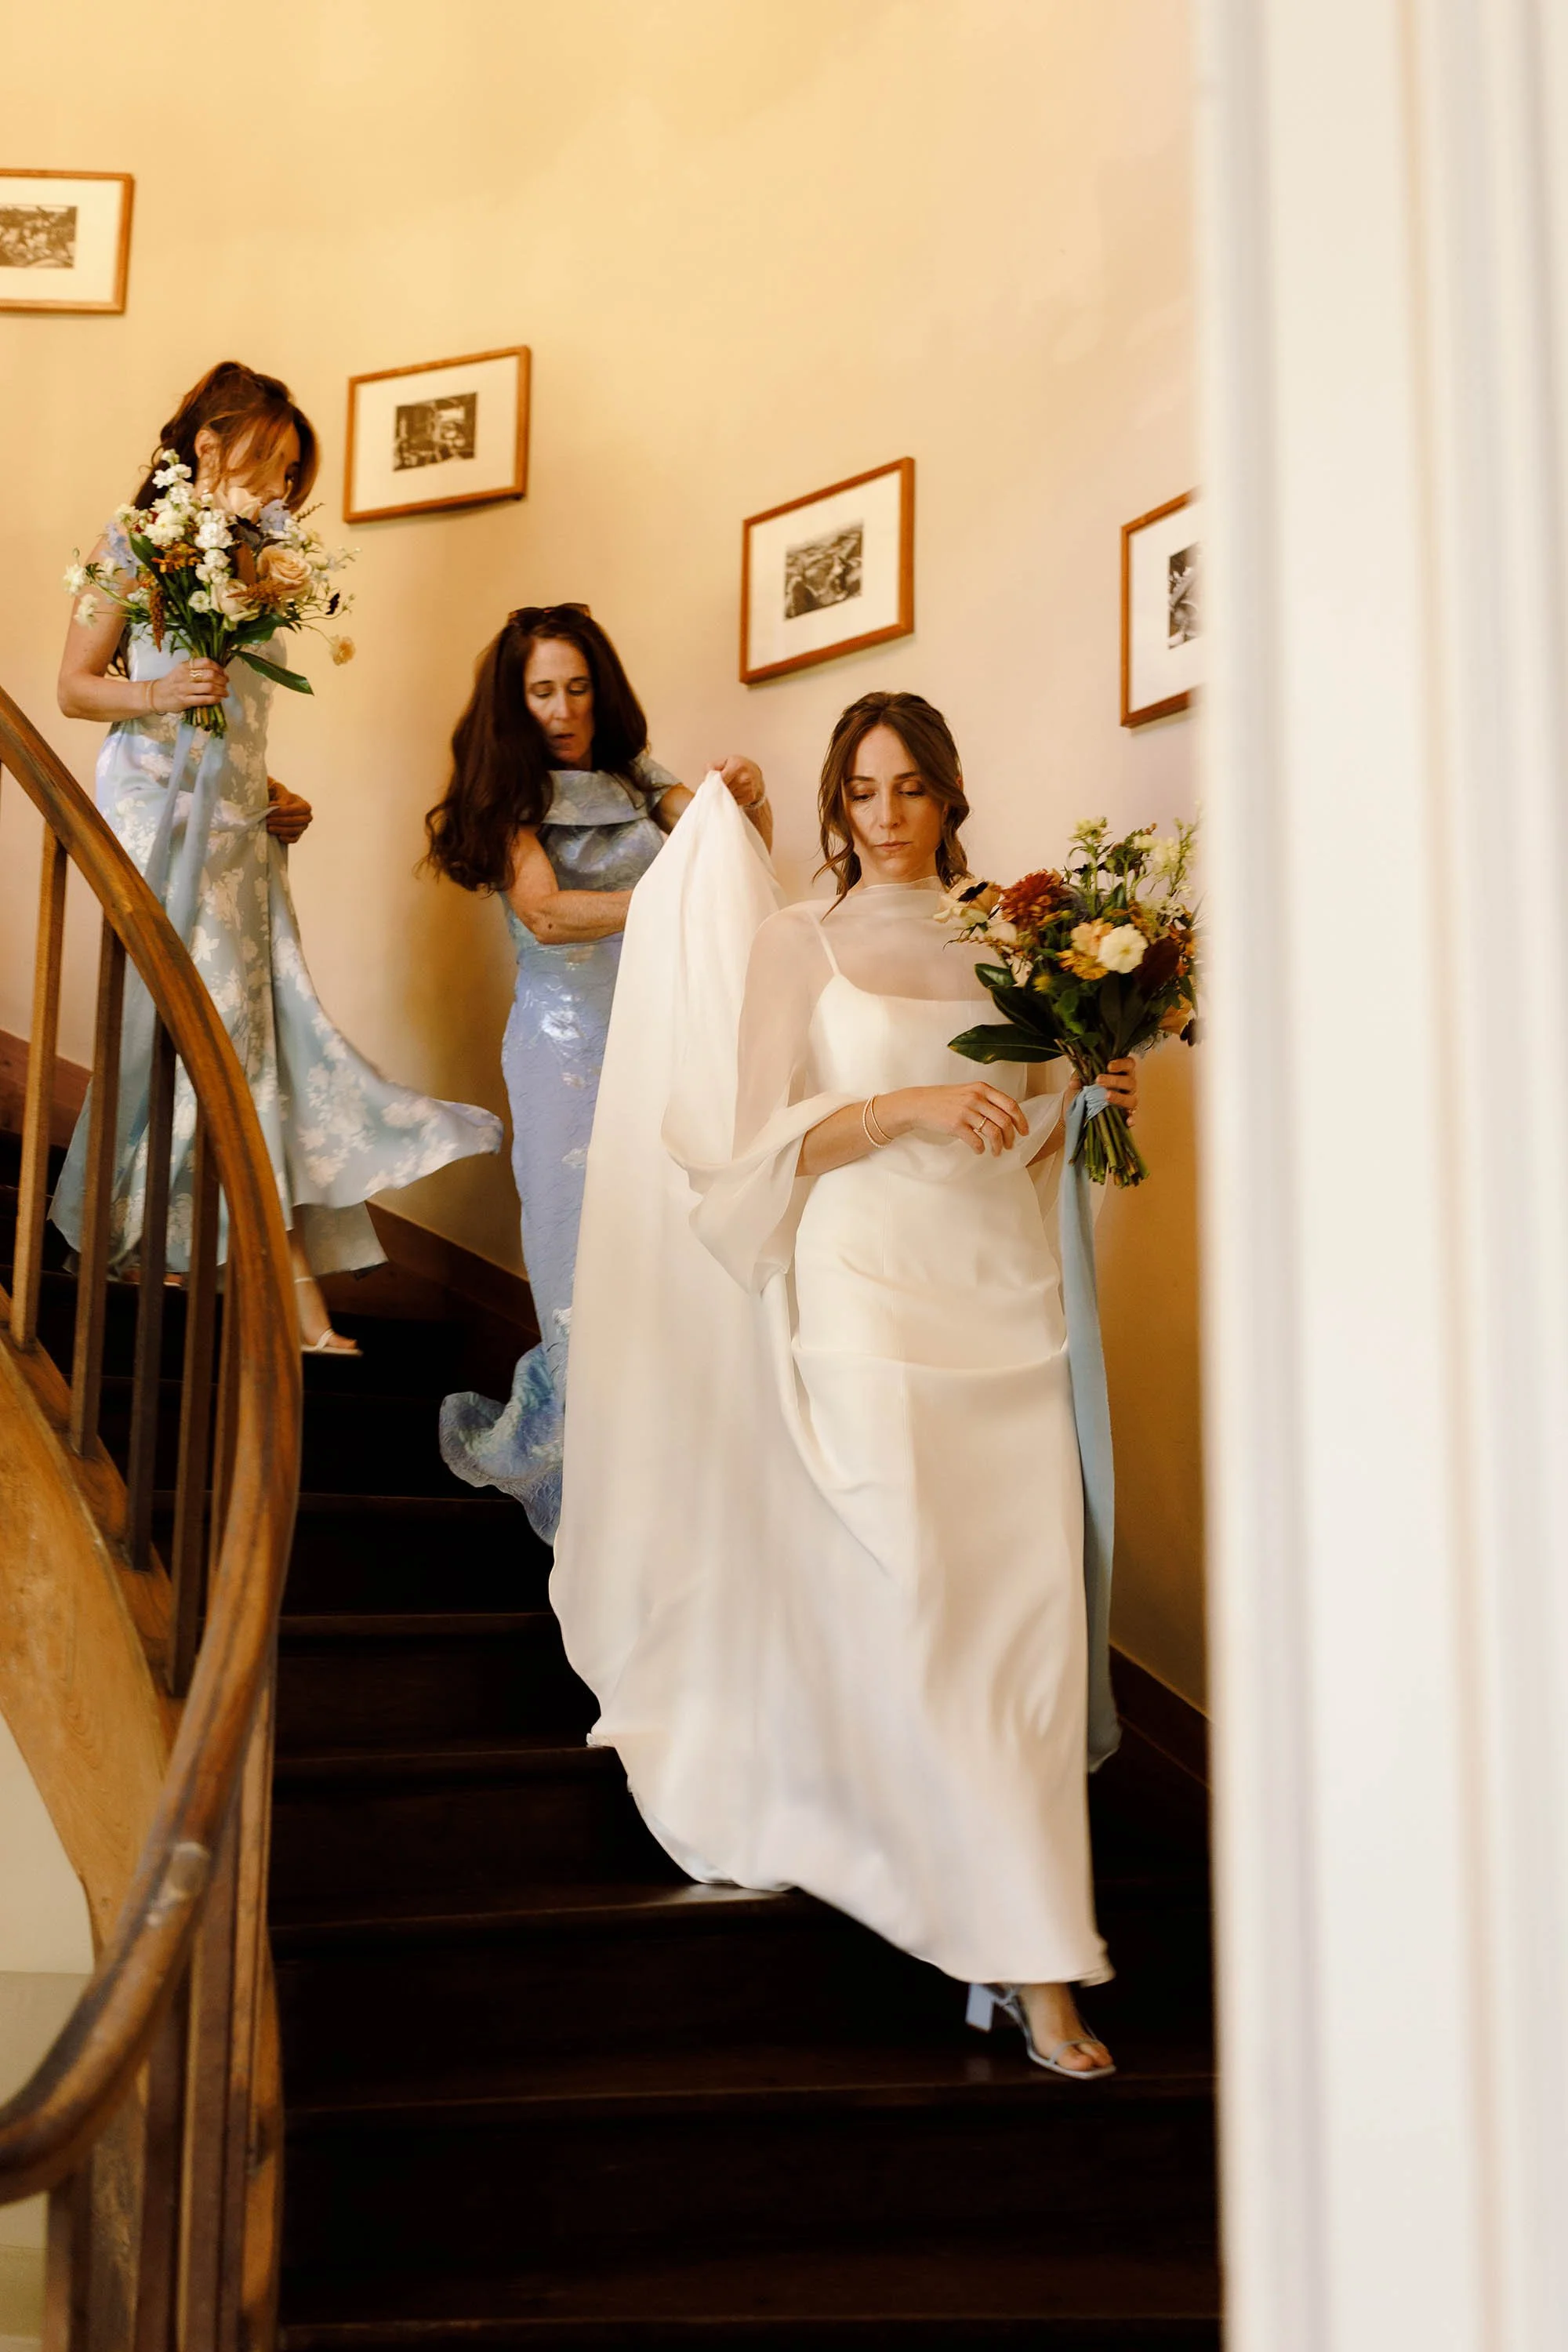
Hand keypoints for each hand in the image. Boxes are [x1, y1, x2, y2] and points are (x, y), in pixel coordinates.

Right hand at [149, 658, 228, 713]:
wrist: (156, 695)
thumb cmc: (172, 683)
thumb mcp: (181, 671)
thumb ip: (196, 669)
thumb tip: (217, 672)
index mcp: (184, 666)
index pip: (205, 662)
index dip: (218, 667)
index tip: (224, 673)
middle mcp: (185, 676)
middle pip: (210, 674)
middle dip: (222, 679)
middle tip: (226, 683)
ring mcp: (185, 688)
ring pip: (209, 687)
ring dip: (221, 690)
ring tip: (225, 693)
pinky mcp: (185, 701)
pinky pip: (204, 699)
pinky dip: (215, 699)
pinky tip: (219, 699)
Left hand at [266, 777, 313, 842]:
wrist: (280, 804)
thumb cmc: (280, 796)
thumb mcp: (279, 791)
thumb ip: (278, 795)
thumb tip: (274, 806)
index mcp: (305, 806)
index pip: (294, 810)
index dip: (281, 811)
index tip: (269, 810)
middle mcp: (307, 817)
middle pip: (294, 821)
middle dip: (279, 821)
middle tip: (267, 819)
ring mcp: (303, 827)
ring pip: (293, 830)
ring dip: (280, 829)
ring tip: (269, 827)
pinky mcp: (298, 836)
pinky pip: (293, 839)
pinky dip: (286, 839)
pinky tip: (277, 835)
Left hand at [714, 755, 765, 809]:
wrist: (756, 775)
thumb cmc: (738, 767)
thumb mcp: (726, 761)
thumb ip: (713, 766)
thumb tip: (707, 777)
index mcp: (737, 765)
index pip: (721, 779)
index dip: (714, 783)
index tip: (710, 785)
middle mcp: (743, 777)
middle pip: (723, 788)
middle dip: (719, 788)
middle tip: (718, 786)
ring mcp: (748, 788)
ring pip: (728, 796)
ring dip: (725, 794)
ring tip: (729, 787)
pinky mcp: (750, 796)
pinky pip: (734, 801)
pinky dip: (731, 798)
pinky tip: (735, 792)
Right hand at [882, 1082, 1028, 1156]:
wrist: (919, 1104)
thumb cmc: (944, 1099)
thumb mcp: (967, 1091)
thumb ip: (985, 1099)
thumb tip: (1006, 1116)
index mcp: (982, 1088)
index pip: (1011, 1104)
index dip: (1021, 1120)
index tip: (1024, 1131)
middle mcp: (976, 1098)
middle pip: (1005, 1121)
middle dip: (1011, 1137)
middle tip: (1010, 1146)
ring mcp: (966, 1111)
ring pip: (994, 1133)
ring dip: (998, 1146)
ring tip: (996, 1152)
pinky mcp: (956, 1125)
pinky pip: (976, 1141)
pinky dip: (981, 1149)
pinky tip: (979, 1150)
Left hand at [1067, 1057, 1138, 1119]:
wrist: (1077, 1112)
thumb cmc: (1082, 1092)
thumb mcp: (1079, 1082)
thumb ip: (1078, 1077)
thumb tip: (1074, 1081)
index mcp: (1120, 1073)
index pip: (1128, 1064)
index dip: (1121, 1064)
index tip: (1109, 1066)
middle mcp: (1127, 1086)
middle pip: (1130, 1081)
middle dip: (1115, 1080)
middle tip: (1099, 1080)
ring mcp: (1127, 1101)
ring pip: (1132, 1099)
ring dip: (1120, 1097)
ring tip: (1106, 1097)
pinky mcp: (1124, 1115)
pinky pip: (1131, 1117)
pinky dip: (1130, 1118)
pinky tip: (1127, 1120)